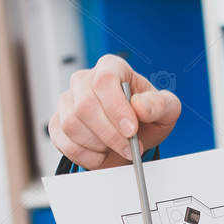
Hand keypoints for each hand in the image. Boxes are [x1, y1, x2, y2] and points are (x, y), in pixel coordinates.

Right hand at [49, 53, 180, 169]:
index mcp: (112, 68)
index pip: (105, 80)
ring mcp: (67, 101)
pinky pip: (64, 142)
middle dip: (110, 134)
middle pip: (85, 106)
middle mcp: (85, 80)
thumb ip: (159, 105)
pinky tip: (102, 154)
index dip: (116, 107)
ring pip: (72, 125)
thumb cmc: (147, 117)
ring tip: (117, 148)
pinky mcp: (58, 123)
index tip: (131, 130)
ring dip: (99, 145)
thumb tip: (140, 106)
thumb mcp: (166, 110)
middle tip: (130, 149)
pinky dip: (86, 156)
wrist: (132, 138)